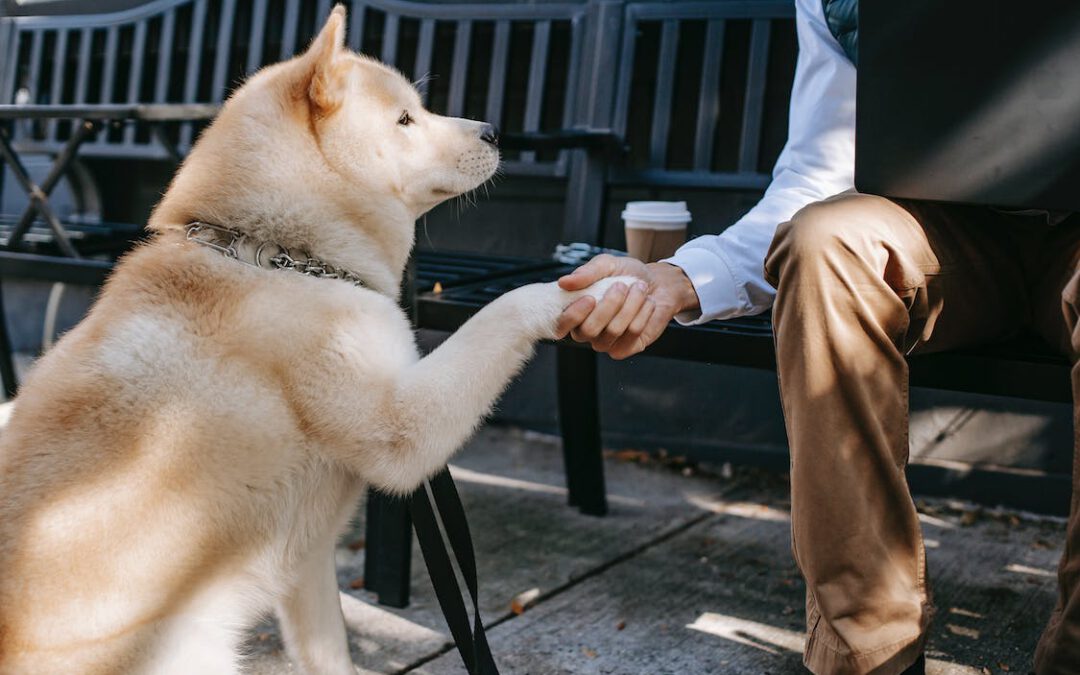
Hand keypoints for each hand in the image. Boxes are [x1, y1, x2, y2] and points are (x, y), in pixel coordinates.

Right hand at [553, 254, 699, 358]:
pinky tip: (647, 303)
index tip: (590, 298)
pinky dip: (643, 313)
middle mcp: (587, 331)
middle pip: (589, 330)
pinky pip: (632, 334)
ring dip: (630, 305)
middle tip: (621, 286)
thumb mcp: (606, 265)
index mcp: (575, 313)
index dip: (573, 316)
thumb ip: (586, 273)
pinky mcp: (626, 347)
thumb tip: (563, 282)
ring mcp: (606, 342)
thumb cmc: (626, 274)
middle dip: (609, 305)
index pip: (561, 326)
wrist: (658, 283)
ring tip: (639, 288)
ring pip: (613, 331)